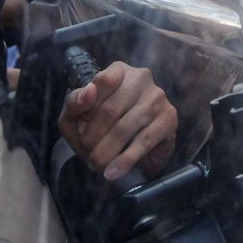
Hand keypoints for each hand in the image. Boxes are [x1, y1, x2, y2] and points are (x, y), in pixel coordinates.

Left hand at [57, 61, 177, 179]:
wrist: (129, 152)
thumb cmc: (100, 128)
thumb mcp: (76, 115)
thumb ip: (74, 102)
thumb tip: (88, 91)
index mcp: (118, 71)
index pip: (101, 82)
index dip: (87, 109)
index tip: (80, 128)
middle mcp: (141, 78)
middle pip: (111, 109)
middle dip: (94, 136)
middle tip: (87, 153)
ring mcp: (157, 97)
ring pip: (125, 127)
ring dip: (106, 150)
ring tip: (97, 164)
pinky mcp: (169, 119)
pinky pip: (144, 141)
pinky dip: (125, 160)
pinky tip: (113, 171)